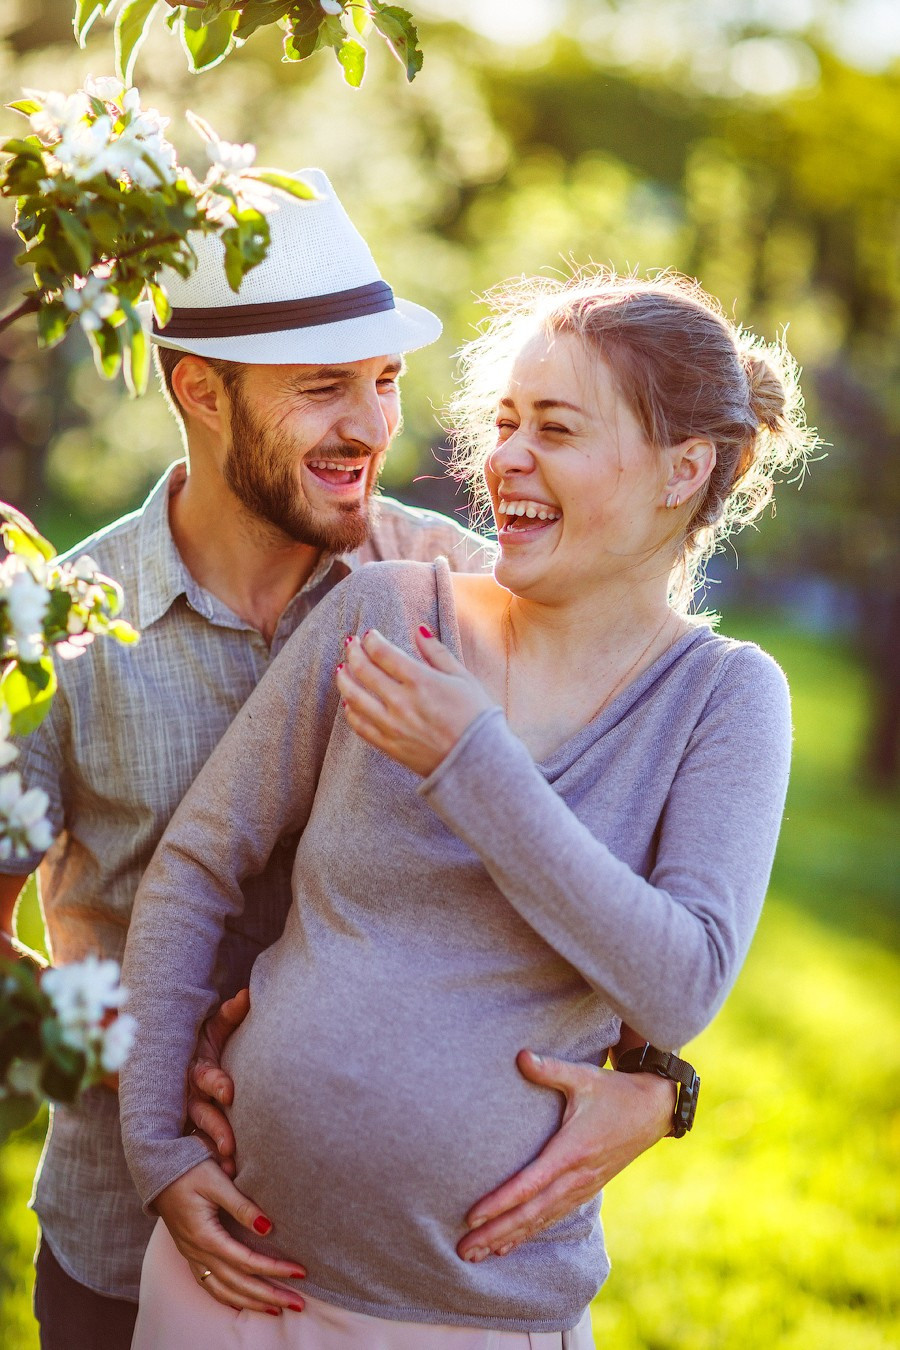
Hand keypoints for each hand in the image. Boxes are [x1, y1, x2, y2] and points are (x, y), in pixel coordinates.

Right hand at [154, 1159, 306, 1314]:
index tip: (300, 1272)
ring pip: (223, 1290)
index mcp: (205, 1236)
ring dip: (251, 1302)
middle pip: (237, 1284)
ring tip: (277, 1309)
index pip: (246, 1262)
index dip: (274, 1269)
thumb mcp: (217, 1181)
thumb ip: (241, 1205)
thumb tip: (268, 1227)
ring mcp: (191, 1255)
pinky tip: (241, 1303)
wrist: (156, 1169)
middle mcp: (197, 1252)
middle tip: (298, 1303)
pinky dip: (227, 1298)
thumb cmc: (188, 1170)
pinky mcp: (190, 1253)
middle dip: (269, 1296)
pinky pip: (209, 1285)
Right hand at [185, 989, 249, 1178]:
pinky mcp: (193, 1132)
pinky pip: (200, 1149)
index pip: (205, 1076)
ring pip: (198, 1134)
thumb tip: (247, 993)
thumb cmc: (209, 1042)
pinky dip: (211, 1161)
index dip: (216, 1083)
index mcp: (197, 1067)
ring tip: (228, 1165)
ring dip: (213, 1149)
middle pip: (200, 1111)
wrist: (185, 1060)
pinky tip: (227, 1173)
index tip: (230, 1092)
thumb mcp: (217, 1027)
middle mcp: (190, 1093)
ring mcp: (190, 1114)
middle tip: (229, 1144)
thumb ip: (231, 1013)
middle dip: (215, 1126)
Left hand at [336, 626, 493, 776]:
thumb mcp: (463, 678)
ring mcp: (392, 726)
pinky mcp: (389, 746)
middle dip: (353, 653)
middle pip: (363, 671)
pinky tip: (350, 702)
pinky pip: (360, 726)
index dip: (371, 639)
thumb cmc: (477, 717)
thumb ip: (436, 653)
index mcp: (420, 681)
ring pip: (354, 697)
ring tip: (342, 669)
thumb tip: (418, 630)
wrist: (479, 762)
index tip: (369, 634)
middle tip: (351, 644)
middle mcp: (401, 702)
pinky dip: (350, 711)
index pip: (382, 653)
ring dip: (344, 679)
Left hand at [457, 1049, 675, 1262]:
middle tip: (463, 1250)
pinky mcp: (586, 1189)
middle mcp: (576, 1176)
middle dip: (495, 1232)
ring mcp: (582, 1186)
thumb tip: (519, 1055)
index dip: (500, 1203)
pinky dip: (529, 1233)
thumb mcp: (582, 1076)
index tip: (472, 1217)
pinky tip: (508, 1245)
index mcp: (571, 1151)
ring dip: (508, 1239)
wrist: (653, 1110)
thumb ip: (549, 1069)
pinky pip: (553, 1217)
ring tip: (477, 1255)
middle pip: (530, 1213)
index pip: (529, 1184)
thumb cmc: (613, 1090)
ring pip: (540, 1221)